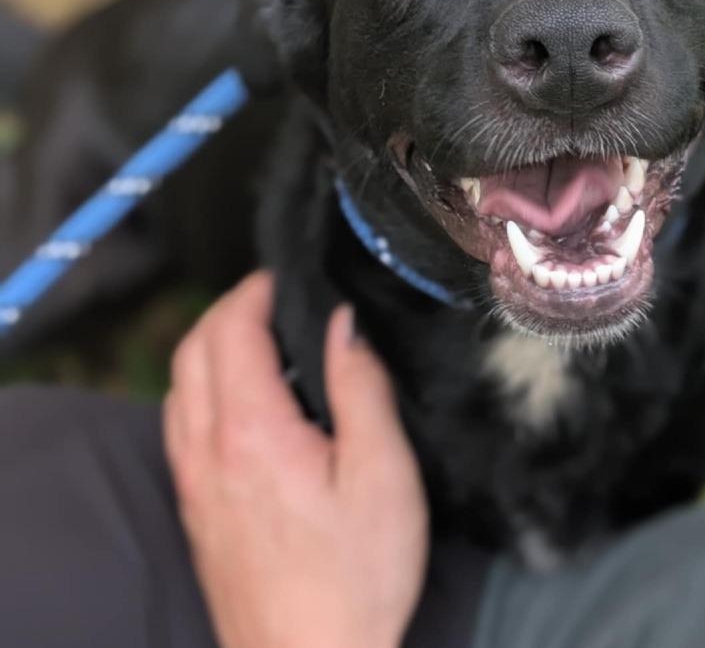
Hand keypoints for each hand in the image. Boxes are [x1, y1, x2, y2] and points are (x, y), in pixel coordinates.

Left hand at [163, 272, 427, 647]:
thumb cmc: (357, 573)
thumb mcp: (383, 472)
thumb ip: (360, 386)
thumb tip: (344, 322)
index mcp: (254, 431)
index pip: (233, 332)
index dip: (255, 291)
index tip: (285, 276)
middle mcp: (209, 451)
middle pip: (193, 350)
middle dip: (227, 308)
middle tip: (271, 295)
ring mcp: (194, 484)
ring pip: (178, 387)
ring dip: (207, 345)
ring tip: (253, 335)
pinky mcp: (195, 512)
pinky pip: (178, 426)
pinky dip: (196, 388)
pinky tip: (232, 401)